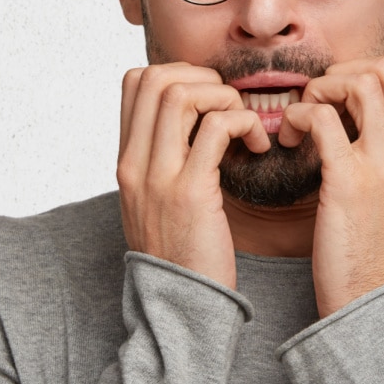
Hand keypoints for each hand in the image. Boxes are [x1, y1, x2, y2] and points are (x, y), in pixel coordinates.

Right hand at [117, 62, 269, 287]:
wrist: (178, 308)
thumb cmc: (181, 256)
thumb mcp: (155, 204)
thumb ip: (163, 164)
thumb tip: (190, 126)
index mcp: (126, 162)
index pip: (134, 82)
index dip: (178, 74)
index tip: (209, 99)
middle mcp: (134, 164)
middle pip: (156, 78)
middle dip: (203, 78)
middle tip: (230, 106)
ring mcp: (158, 177)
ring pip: (181, 94)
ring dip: (224, 97)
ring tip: (245, 125)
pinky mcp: (190, 193)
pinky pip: (216, 127)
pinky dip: (244, 123)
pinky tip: (257, 146)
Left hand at [278, 56, 383, 316]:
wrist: (373, 304)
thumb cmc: (380, 252)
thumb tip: (374, 119)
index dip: (372, 71)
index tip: (344, 97)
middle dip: (345, 72)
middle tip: (321, 101)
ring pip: (360, 82)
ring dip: (322, 89)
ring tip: (305, 117)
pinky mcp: (349, 182)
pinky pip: (322, 118)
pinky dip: (299, 116)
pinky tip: (289, 139)